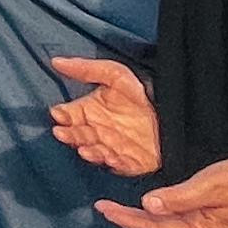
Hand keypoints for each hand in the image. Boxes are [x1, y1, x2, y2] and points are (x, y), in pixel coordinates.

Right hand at [47, 55, 161, 175]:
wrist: (172, 111)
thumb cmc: (139, 91)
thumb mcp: (114, 74)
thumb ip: (85, 69)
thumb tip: (55, 61)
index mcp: (90, 111)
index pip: (68, 115)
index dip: (62, 115)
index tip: (58, 114)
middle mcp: (97, 131)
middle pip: (77, 135)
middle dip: (69, 135)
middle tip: (62, 133)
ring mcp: (112, 148)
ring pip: (95, 152)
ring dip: (89, 152)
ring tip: (85, 149)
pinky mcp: (130, 162)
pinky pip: (119, 166)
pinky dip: (113, 164)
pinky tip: (109, 158)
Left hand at [98, 155, 227, 227]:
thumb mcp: (210, 184)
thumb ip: (179, 196)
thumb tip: (147, 204)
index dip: (128, 220)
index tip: (103, 209)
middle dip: (131, 221)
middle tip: (104, 208)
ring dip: (146, 220)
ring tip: (121, 211)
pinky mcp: (220, 221)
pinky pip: (183, 223)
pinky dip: (164, 217)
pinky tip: (156, 209)